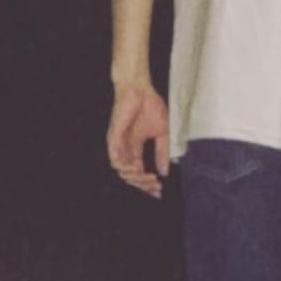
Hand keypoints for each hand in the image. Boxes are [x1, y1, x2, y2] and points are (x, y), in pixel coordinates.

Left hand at [107, 84, 169, 199]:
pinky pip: (115, 159)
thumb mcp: (162, 133)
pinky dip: (125, 167)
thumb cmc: (150, 106)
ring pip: (122, 171)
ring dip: (136, 178)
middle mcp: (126, 149)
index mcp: (135, 148)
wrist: (140, 89)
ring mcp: (119, 144)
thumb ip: (162, 152)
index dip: (148, 184)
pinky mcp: (114, 138)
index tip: (159, 191)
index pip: (139, 172)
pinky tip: (137, 169)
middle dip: (144, 184)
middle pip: (131, 176)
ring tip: (149, 178)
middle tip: (156, 187)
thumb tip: (166, 171)